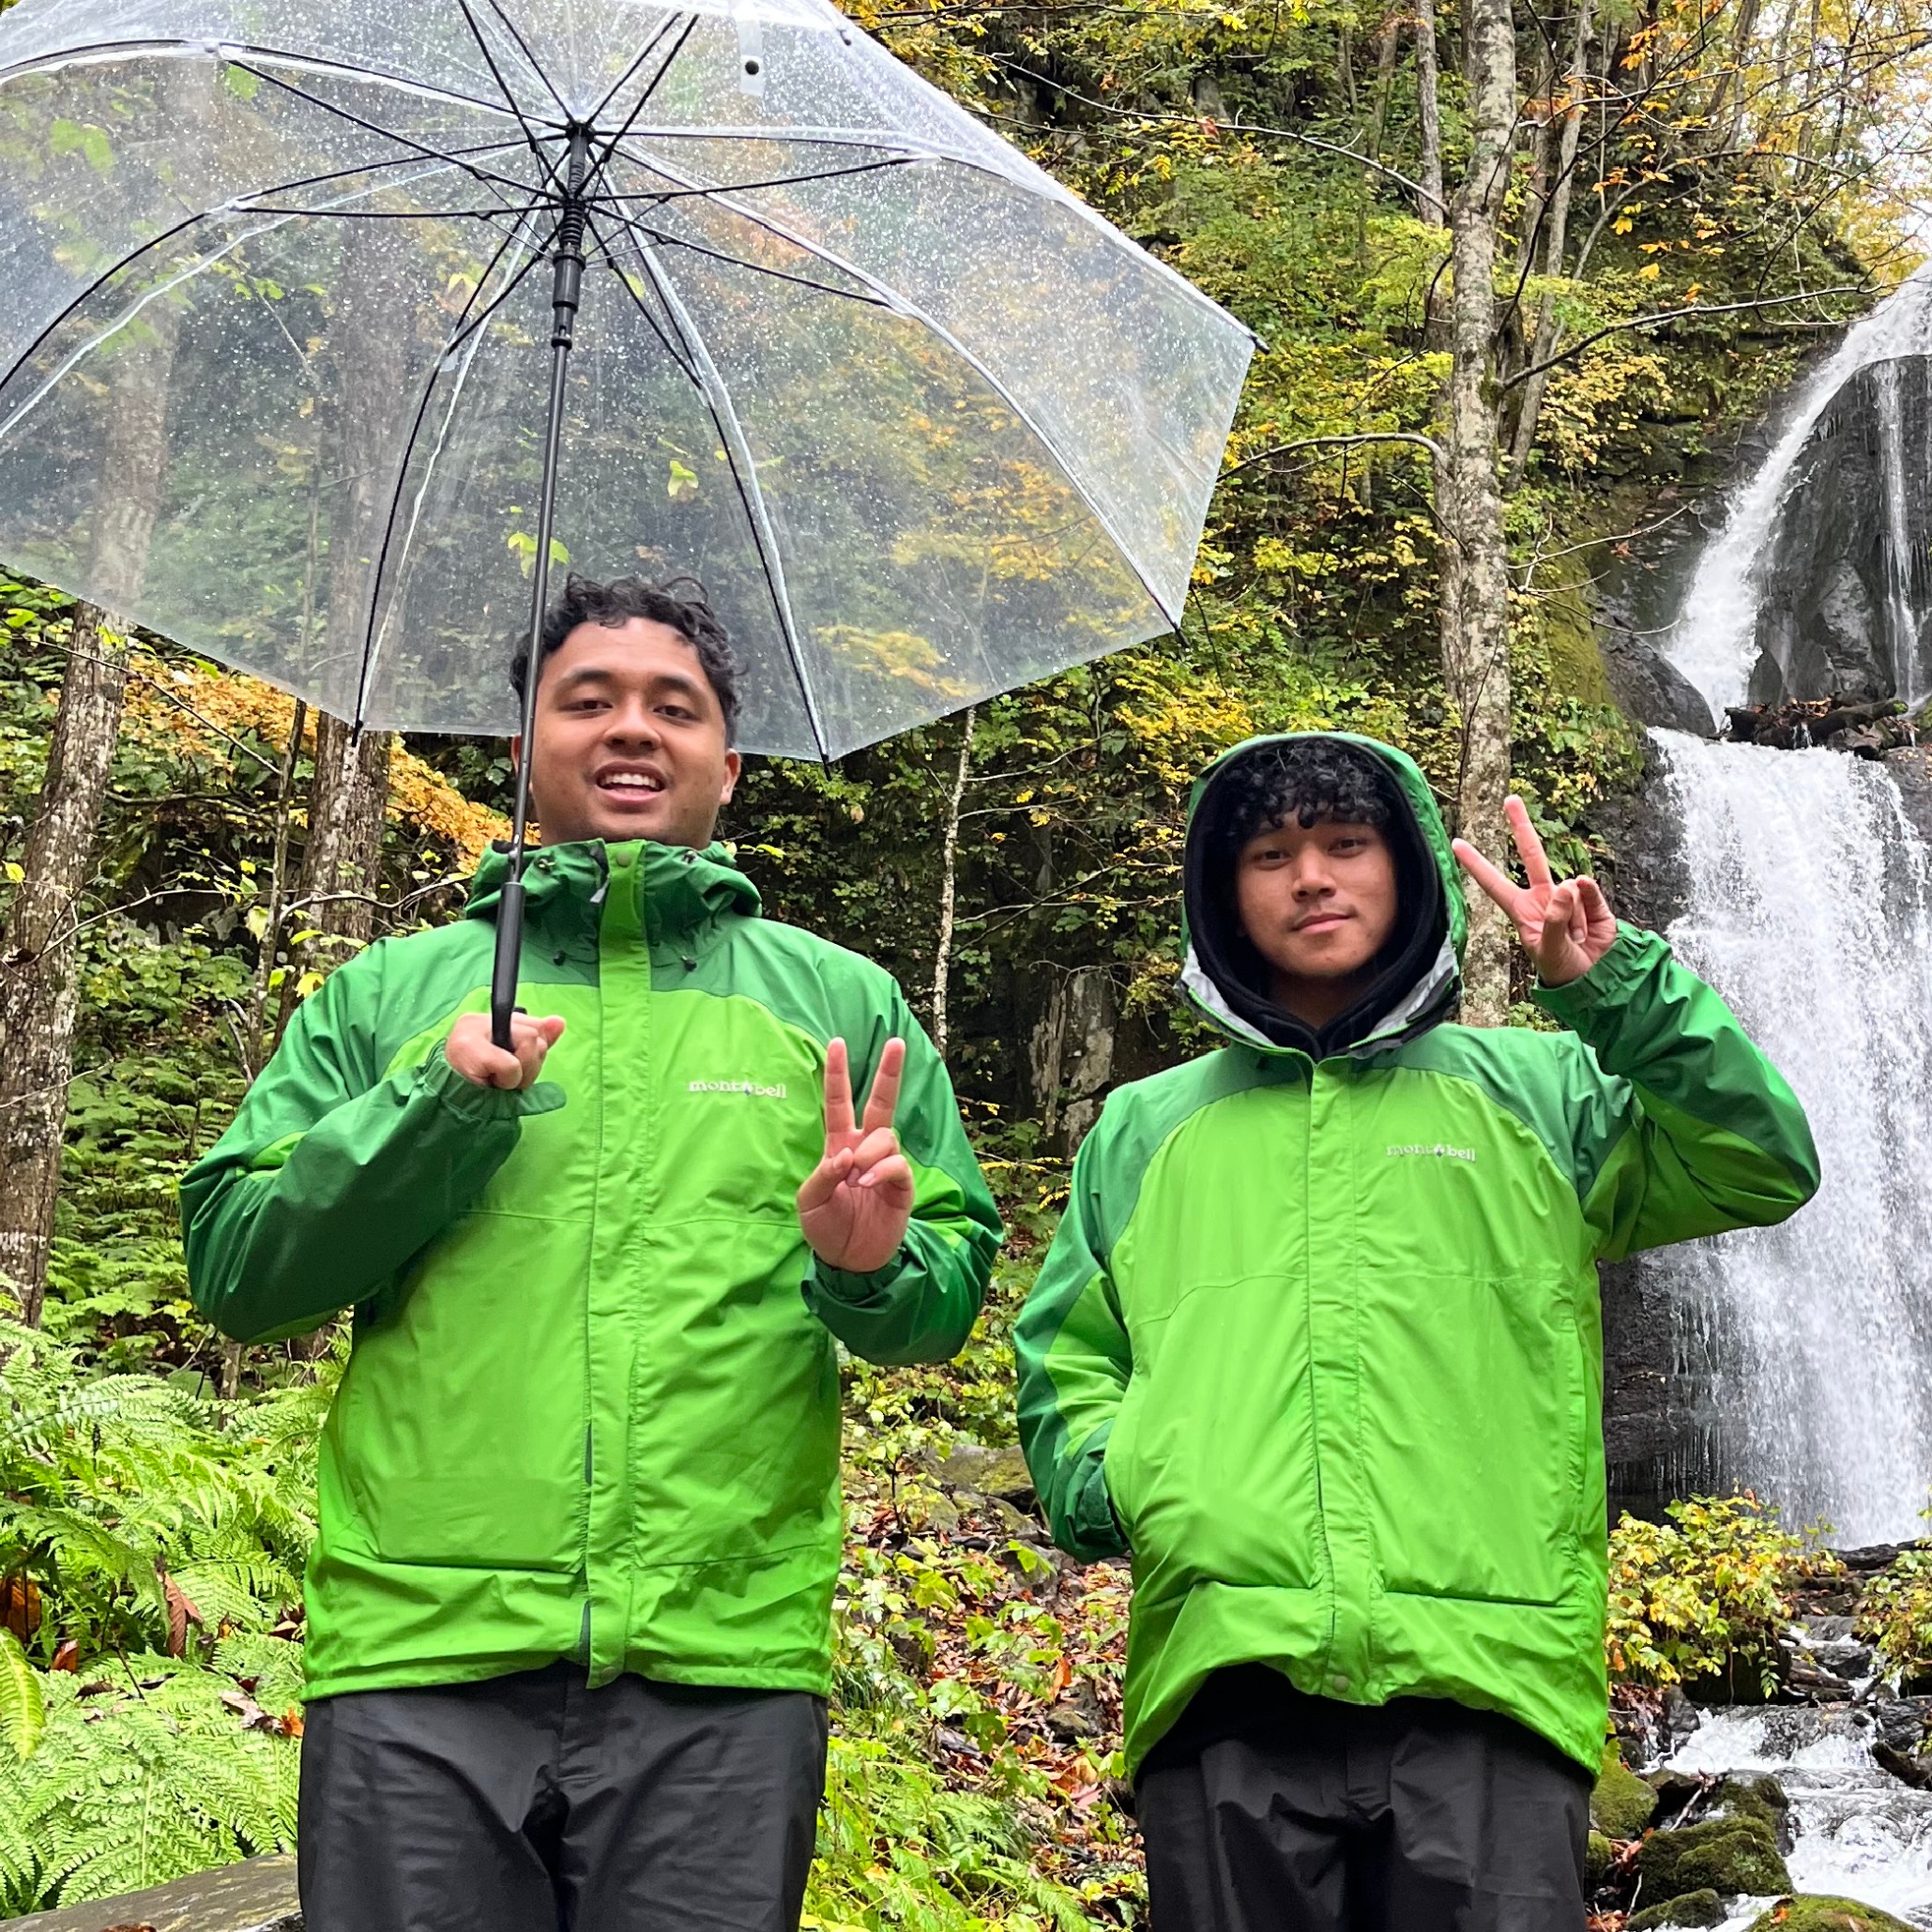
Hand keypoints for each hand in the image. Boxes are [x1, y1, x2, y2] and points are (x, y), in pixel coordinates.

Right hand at [445, 1011, 564, 1089]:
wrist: (446, 1104)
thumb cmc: (480, 1084)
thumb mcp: (514, 1060)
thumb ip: (537, 1040)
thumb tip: (558, 1022)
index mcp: (491, 1019)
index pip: (536, 1025)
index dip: (537, 1050)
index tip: (518, 1065)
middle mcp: (481, 1020)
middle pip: (536, 1034)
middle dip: (531, 1064)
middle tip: (508, 1077)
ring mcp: (474, 1031)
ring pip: (529, 1045)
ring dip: (521, 1074)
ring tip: (499, 1080)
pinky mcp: (470, 1049)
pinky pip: (512, 1066)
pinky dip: (508, 1081)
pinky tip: (491, 1084)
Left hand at [798, 1037, 913, 1274]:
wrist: (849, 1261)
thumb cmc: (825, 1228)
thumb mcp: (809, 1202)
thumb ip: (823, 1176)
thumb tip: (845, 1155)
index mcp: (838, 1145)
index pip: (838, 1102)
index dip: (836, 1074)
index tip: (837, 1042)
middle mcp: (864, 1149)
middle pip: (880, 1103)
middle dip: (889, 1072)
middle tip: (897, 1043)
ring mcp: (885, 1165)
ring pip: (886, 1136)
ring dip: (869, 1151)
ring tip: (856, 1176)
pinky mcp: (901, 1186)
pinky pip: (896, 1164)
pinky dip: (881, 1170)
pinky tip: (867, 1182)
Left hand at [1452, 796, 1616, 987]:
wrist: (1594, 976)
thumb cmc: (1561, 965)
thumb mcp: (1548, 950)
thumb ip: (1554, 920)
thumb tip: (1569, 883)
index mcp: (1521, 909)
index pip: (1493, 882)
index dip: (1476, 864)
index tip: (1455, 843)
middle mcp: (1543, 897)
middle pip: (1533, 854)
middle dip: (1521, 826)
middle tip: (1510, 799)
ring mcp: (1568, 896)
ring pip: (1569, 887)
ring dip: (1573, 918)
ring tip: (1574, 939)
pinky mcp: (1592, 900)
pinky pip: (1589, 892)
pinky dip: (1590, 909)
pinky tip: (1588, 927)